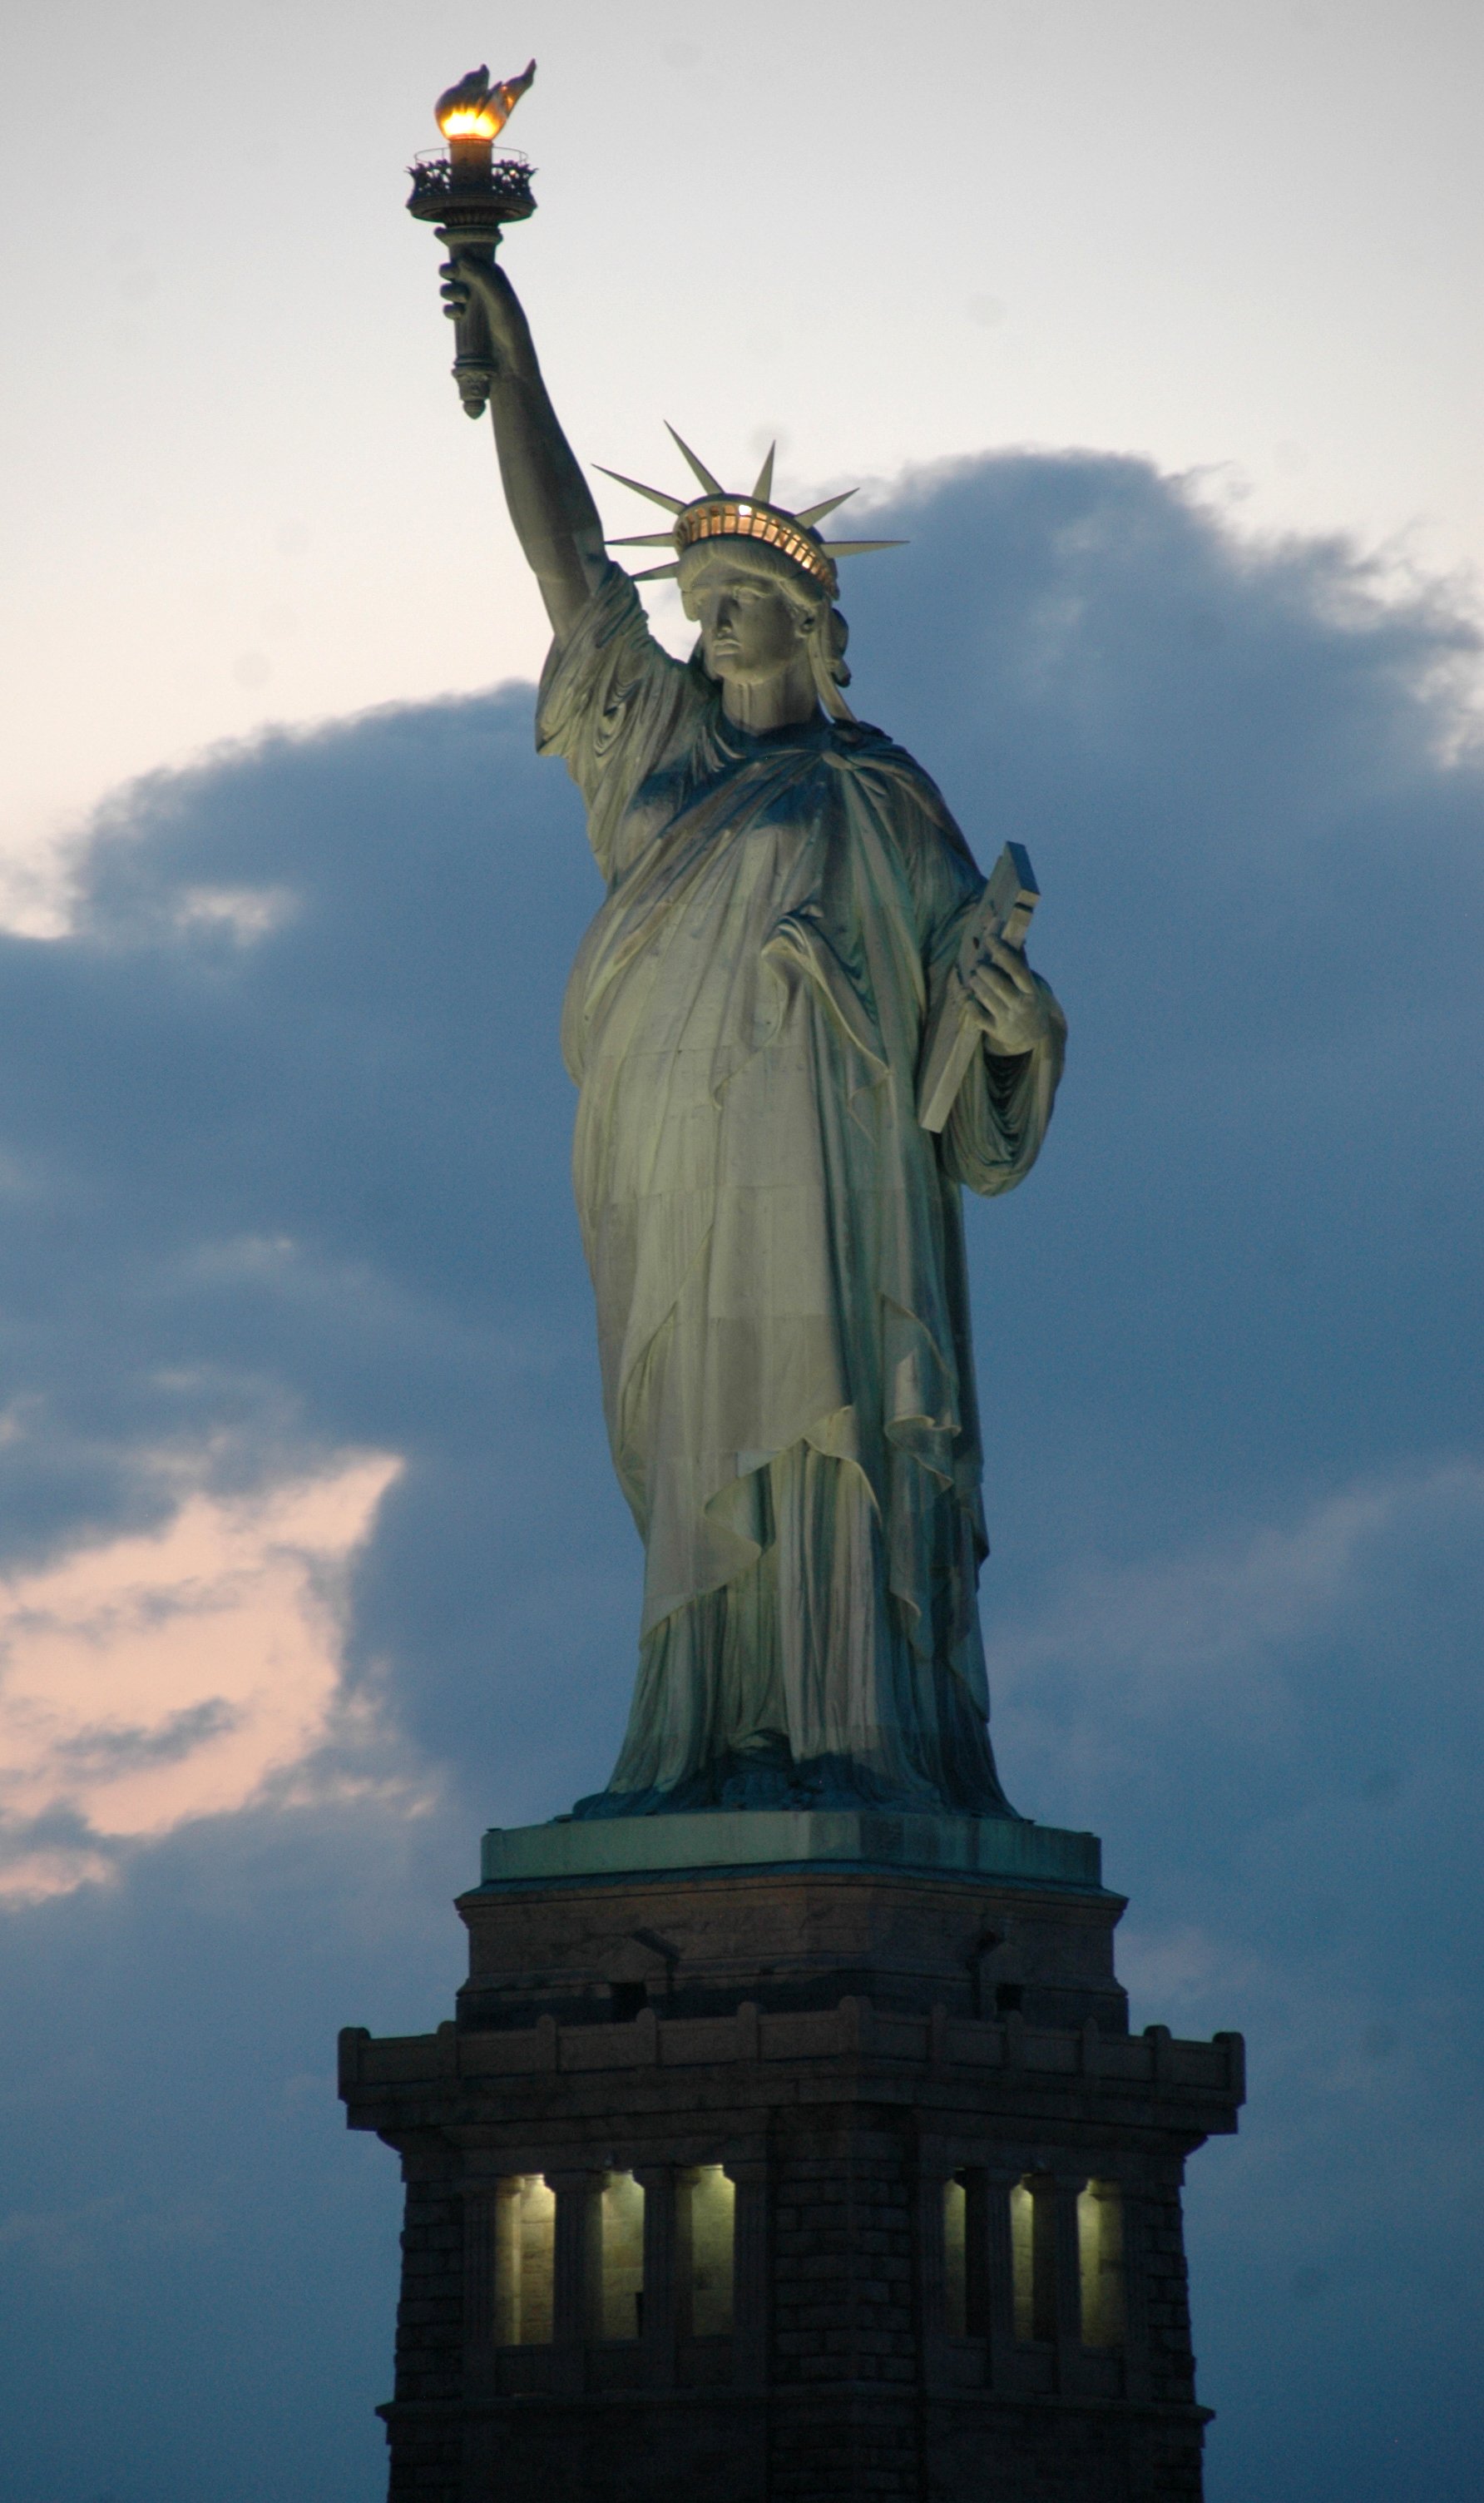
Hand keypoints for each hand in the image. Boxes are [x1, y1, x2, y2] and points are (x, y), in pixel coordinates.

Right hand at [437, 255, 535, 376]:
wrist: (510, 369)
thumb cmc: (512, 333)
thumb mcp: (501, 301)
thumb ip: (483, 278)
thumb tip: (461, 259)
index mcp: (497, 281)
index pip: (475, 260)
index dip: (462, 258)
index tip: (456, 263)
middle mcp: (485, 292)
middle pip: (460, 273)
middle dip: (452, 274)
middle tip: (452, 278)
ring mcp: (475, 309)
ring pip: (452, 291)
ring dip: (449, 292)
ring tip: (460, 302)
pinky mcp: (466, 326)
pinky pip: (451, 311)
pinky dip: (449, 310)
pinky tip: (455, 314)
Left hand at [960, 932, 1053, 1055]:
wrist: (1035, 1037)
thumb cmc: (1030, 1002)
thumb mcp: (1032, 985)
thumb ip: (1021, 963)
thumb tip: (1012, 935)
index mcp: (1032, 991)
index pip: (1017, 968)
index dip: (1003, 951)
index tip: (990, 937)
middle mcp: (1020, 1005)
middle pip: (999, 984)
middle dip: (986, 971)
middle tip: (979, 965)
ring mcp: (1007, 1019)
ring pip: (987, 998)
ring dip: (976, 984)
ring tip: (973, 977)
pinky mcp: (996, 1030)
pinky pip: (978, 1016)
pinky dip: (969, 1003)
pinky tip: (965, 994)